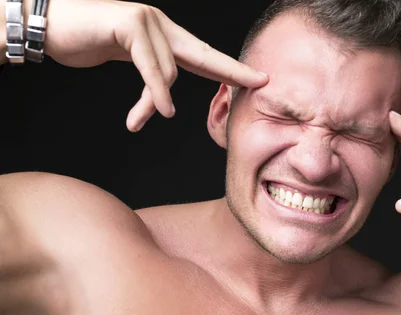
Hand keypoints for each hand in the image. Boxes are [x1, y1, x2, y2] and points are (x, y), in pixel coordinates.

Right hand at [41, 0, 267, 130]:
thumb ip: (151, 74)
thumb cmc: (87, 42)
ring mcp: (147, 21)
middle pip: (206, 54)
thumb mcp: (127, 61)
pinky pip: (152, 67)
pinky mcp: (131, 24)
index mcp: (164, 34)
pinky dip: (156, 91)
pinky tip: (160, 110)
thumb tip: (167, 99)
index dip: (231, 68)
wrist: (49, 25)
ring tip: (138, 119)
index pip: (204, 54)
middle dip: (235, 71)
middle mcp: (161, 24)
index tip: (257, 79)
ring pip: (169, 71)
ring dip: (156, 100)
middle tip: (262, 83)